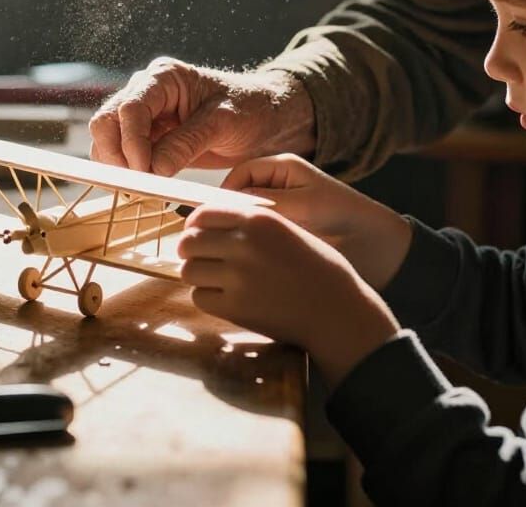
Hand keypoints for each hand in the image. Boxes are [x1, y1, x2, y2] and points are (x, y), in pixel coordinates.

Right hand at [89, 57, 314, 175]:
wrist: (262, 118)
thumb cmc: (248, 109)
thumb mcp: (224, 122)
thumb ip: (188, 143)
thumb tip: (153, 169)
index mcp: (164, 77)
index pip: (131, 108)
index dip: (132, 142)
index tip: (145, 172)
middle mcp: (145, 91)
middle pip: (106, 121)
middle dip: (115, 154)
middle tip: (137, 183)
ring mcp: (143, 115)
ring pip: (107, 139)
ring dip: (116, 165)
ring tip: (142, 188)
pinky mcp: (146, 138)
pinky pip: (120, 154)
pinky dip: (124, 172)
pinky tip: (144, 185)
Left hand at [178, 205, 398, 388]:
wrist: (337, 310)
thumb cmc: (316, 267)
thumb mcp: (286, 228)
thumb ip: (249, 222)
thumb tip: (208, 222)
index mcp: (257, 219)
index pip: (202, 214)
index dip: (194, 225)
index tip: (197, 233)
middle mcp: (244, 244)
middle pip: (188, 242)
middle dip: (190, 251)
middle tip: (202, 258)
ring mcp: (238, 277)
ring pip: (189, 271)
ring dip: (198, 275)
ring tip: (215, 279)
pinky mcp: (236, 308)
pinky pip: (199, 298)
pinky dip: (207, 298)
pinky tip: (225, 298)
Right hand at [221, 155, 412, 290]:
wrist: (375, 244)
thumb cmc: (342, 214)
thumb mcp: (305, 205)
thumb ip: (267, 203)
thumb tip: (227, 206)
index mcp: (281, 167)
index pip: (239, 174)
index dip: (223, 193)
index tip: (212, 215)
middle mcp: (276, 183)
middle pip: (237, 194)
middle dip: (227, 212)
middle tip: (216, 234)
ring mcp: (278, 207)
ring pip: (245, 215)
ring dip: (237, 229)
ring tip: (230, 247)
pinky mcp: (281, 228)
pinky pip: (256, 231)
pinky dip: (249, 241)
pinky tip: (246, 255)